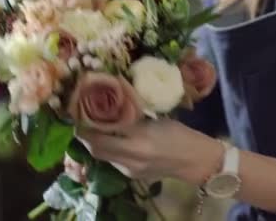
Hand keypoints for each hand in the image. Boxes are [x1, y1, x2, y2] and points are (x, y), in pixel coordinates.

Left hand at [76, 119, 223, 184]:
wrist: (195, 160)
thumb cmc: (180, 134)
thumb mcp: (155, 119)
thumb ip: (132, 114)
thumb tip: (111, 101)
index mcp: (140, 139)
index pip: (103, 134)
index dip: (87, 125)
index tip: (80, 112)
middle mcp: (132, 158)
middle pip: (97, 149)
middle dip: (85, 136)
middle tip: (82, 120)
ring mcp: (131, 170)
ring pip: (103, 157)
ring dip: (95, 143)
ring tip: (94, 128)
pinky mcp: (133, 176)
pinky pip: (113, 162)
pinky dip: (108, 150)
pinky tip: (111, 140)